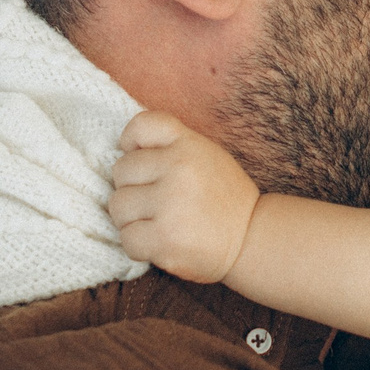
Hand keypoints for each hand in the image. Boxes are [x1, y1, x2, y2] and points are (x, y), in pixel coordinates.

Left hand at [108, 111, 261, 284]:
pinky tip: (160, 242)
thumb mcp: (205, 154)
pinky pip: (127, 238)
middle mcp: (178, 169)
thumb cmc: (223, 197)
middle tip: (157, 201)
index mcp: (188, 145)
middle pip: (121, 171)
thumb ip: (170, 146)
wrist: (252, 239)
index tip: (142, 162)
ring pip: (118, 206)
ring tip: (157, 222)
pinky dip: (139, 244)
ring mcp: (170, 205)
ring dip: (132, 218)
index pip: (141, 126)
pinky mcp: (164, 239)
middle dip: (133, 187)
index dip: (130, 142)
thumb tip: (123, 150)